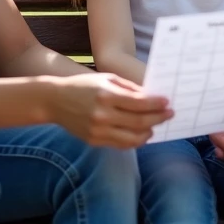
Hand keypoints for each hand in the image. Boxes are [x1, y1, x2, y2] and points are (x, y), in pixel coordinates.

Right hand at [48, 73, 171, 148]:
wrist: (54, 100)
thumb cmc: (83, 85)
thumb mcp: (107, 79)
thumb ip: (129, 89)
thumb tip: (152, 97)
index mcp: (107, 95)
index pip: (139, 103)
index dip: (156, 104)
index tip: (167, 102)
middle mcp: (103, 115)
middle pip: (139, 121)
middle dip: (158, 118)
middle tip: (169, 114)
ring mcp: (98, 130)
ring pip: (132, 138)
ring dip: (148, 132)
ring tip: (155, 125)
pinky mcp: (93, 141)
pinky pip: (120, 144)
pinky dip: (134, 140)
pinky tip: (141, 133)